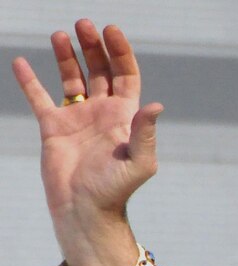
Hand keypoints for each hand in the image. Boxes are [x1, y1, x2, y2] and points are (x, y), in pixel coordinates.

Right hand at [11, 19, 161, 265]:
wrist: (85, 210)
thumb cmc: (116, 190)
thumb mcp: (139, 162)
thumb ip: (145, 133)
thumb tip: (156, 105)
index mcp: (125, 117)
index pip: (125, 76)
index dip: (120, 52)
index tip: (111, 30)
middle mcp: (102, 113)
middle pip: (100, 71)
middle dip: (94, 47)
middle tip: (84, 24)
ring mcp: (77, 118)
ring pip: (72, 78)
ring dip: (67, 56)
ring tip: (60, 34)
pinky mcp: (53, 127)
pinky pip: (40, 97)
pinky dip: (29, 80)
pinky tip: (21, 61)